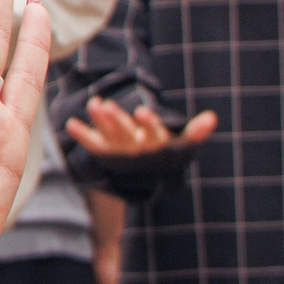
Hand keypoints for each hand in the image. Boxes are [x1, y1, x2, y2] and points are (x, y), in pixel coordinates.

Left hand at [65, 96, 218, 162]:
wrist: (146, 179)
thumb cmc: (165, 153)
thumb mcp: (181, 145)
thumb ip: (195, 132)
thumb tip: (213, 118)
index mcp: (155, 146)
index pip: (153, 135)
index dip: (149, 124)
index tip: (143, 111)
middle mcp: (135, 150)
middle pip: (126, 135)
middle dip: (117, 121)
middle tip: (108, 105)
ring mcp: (118, 151)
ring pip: (108, 136)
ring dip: (99, 122)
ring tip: (93, 104)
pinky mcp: (104, 151)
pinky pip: (91, 144)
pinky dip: (81, 135)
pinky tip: (69, 123)